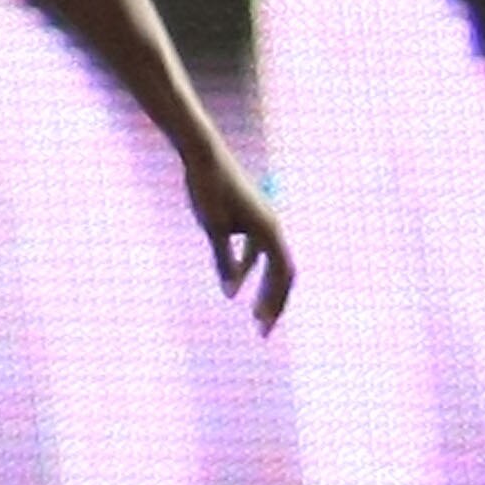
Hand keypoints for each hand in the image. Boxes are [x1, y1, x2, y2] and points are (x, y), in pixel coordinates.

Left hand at [183, 145, 293, 333]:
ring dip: (263, 288)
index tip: (261, 327)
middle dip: (274, 302)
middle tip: (262, 331)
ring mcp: (263, 220)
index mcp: (269, 230)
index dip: (274, 302)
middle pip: (282, 272)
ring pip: (270, 262)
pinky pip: (256, 249)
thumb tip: (229, 293)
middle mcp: (272, 225)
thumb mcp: (213, 229)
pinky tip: (236, 284)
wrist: (202, 153)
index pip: (281, 275)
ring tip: (255, 314)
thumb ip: (223, 261)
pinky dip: (249, 268)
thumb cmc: (207, 189)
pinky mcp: (250, 215)